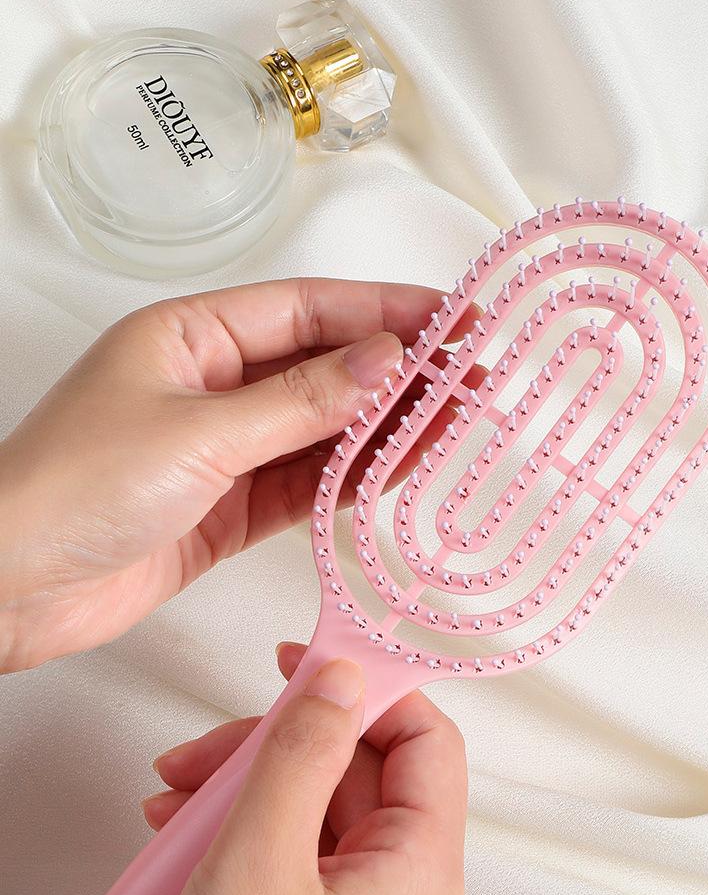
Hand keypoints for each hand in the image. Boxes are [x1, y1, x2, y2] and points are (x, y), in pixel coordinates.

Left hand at [0, 278, 460, 671]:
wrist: (8, 586)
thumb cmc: (70, 488)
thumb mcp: (198, 433)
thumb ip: (300, 402)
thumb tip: (385, 359)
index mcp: (189, 335)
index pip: (308, 309)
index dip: (386, 309)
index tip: (454, 315)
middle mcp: (209, 384)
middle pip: (322, 366)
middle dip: (399, 370)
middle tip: (474, 376)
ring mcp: (218, 449)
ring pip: (320, 430)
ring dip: (384, 428)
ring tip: (458, 423)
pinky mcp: (223, 509)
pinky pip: (302, 486)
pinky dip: (350, 481)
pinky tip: (400, 471)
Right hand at [100, 643, 466, 894]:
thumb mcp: (260, 853)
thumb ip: (303, 749)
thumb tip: (342, 677)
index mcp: (423, 874)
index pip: (427, 741)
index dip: (368, 691)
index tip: (304, 666)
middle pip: (363, 776)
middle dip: (279, 749)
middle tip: (207, 755)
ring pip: (324, 818)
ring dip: (250, 794)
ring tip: (175, 806)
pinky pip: (303, 864)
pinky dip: (249, 840)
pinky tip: (186, 842)